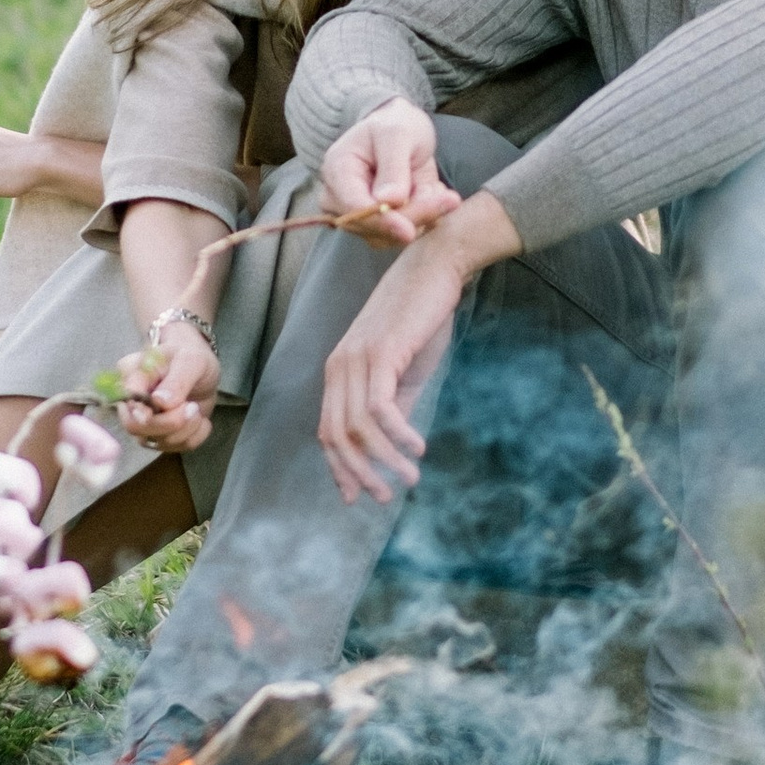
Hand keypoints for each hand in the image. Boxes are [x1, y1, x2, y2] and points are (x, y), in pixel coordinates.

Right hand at [115, 314, 221, 455]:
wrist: (201, 369)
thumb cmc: (190, 356)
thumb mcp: (191, 360)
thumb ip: (176, 379)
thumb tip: (159, 402)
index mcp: (132, 376)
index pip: (126, 400)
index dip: (143, 410)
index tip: (167, 405)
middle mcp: (132, 402)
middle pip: (136, 427)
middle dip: (170, 422)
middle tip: (192, 407)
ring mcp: (144, 423)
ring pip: (157, 442)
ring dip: (186, 429)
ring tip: (196, 408)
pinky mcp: (160, 437)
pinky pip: (176, 448)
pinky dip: (195, 437)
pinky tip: (200, 420)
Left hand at [315, 193, 519, 503]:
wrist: (436, 266)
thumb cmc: (423, 317)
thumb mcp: (405, 370)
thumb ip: (394, 404)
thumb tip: (390, 445)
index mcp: (339, 371)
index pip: (328, 431)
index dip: (341, 468)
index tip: (359, 498)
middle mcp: (339, 366)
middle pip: (336, 436)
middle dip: (360, 473)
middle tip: (388, 496)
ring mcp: (356, 359)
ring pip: (358, 427)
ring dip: (385, 460)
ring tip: (410, 478)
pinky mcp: (380, 353)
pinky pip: (380, 408)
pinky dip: (397, 434)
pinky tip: (417, 448)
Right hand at [319, 101, 459, 244]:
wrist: (403, 130)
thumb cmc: (396, 124)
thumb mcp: (397, 134)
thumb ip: (393, 166)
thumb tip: (388, 201)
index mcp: (338, 170)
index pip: (353, 208)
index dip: (381, 221)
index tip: (409, 230)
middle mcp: (340, 198)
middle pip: (372, 226)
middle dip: (413, 216)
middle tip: (450, 199)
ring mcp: (358, 214)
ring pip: (389, 236)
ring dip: (422, 216)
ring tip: (435, 187)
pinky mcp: (379, 224)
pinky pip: (402, 234)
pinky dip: (424, 218)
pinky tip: (430, 194)